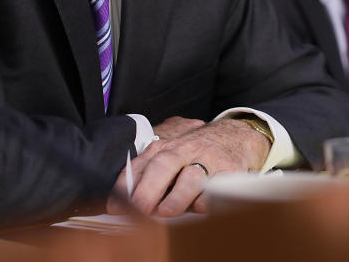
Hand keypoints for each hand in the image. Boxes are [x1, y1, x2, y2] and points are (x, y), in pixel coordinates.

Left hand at [107, 118, 270, 216]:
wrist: (233, 136)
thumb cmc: (193, 153)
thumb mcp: (168, 157)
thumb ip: (144, 175)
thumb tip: (116, 204)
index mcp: (164, 149)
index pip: (139, 166)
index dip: (125, 187)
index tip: (115, 207)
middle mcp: (183, 151)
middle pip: (163, 165)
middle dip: (149, 188)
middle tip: (139, 208)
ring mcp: (206, 159)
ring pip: (191, 177)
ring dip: (178, 195)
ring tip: (167, 211)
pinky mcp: (228, 170)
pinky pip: (218, 186)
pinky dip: (209, 198)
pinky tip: (199, 206)